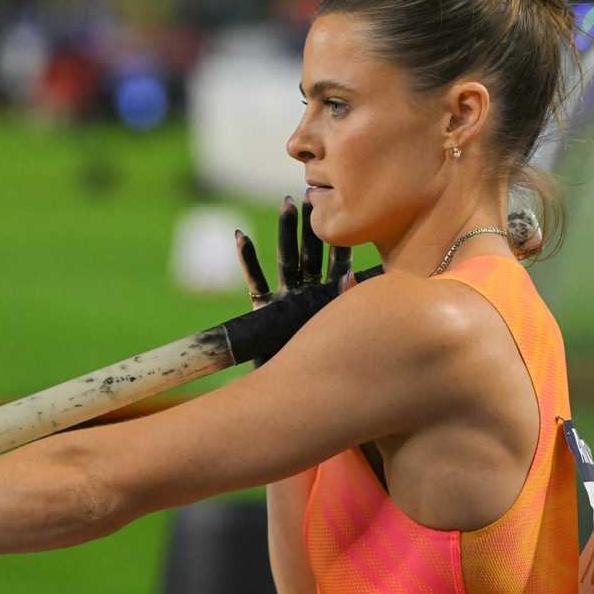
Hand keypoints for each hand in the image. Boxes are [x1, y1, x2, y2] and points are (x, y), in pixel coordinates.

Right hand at [235, 196, 353, 364]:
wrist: (294, 399)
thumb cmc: (324, 374)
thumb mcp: (336, 334)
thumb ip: (343, 306)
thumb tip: (353, 277)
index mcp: (328, 300)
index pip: (336, 263)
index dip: (337, 241)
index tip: (342, 214)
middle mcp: (305, 295)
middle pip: (308, 254)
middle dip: (308, 226)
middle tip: (309, 194)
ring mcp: (282, 300)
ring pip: (284, 260)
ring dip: (284, 232)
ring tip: (286, 204)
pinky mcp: (261, 311)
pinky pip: (254, 281)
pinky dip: (247, 260)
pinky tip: (241, 236)